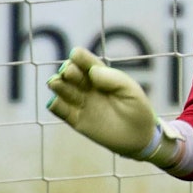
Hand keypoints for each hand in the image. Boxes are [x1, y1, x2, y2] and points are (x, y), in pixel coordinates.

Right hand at [46, 47, 178, 164]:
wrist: (139, 138)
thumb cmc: (137, 110)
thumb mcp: (131, 92)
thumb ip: (114, 79)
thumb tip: (93, 71)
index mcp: (102, 76)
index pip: (87, 63)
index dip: (81, 58)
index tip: (76, 54)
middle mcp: (88, 87)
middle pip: (72, 75)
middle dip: (68, 71)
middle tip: (68, 72)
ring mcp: (81, 103)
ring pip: (64, 91)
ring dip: (58, 85)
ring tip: (55, 82)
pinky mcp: (76, 120)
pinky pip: (61, 111)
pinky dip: (55, 105)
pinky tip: (53, 102)